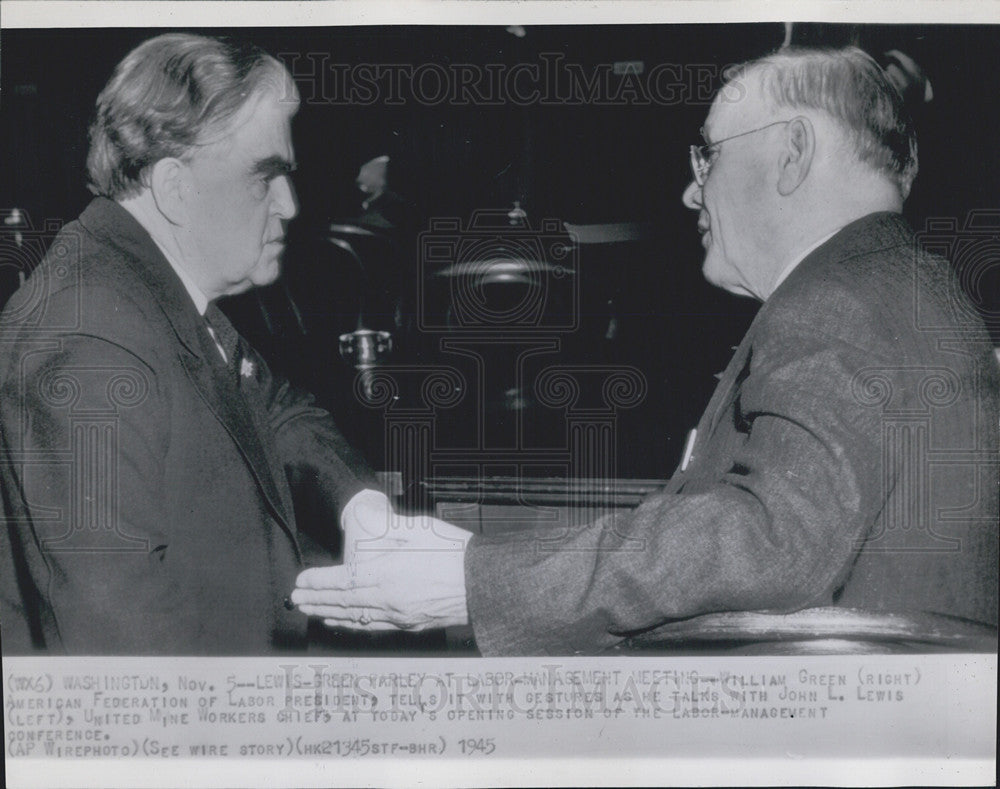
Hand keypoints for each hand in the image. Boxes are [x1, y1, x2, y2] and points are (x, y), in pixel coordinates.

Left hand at [291, 490, 471, 630]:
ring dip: (329, 614)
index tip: (301, 581)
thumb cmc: (452, 552)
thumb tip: (363, 523)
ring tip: (311, 612)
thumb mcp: (415, 528)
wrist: (482, 582)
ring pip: (354, 617)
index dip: (317, 582)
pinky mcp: (410, 625)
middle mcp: (386, 598)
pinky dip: (353, 624)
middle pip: (342, 602)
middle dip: (315, 600)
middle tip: (296, 600)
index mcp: (385, 573)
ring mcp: (398, 615)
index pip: (340, 580)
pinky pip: (373, 626)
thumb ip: (385, 530)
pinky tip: (344, 622)